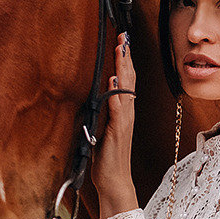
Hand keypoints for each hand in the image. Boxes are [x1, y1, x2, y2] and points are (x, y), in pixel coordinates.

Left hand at [92, 33, 139, 217]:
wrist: (114, 182)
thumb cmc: (105, 159)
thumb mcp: (98, 131)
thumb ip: (98, 113)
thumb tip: (91, 98)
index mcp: (121, 113)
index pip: (124, 81)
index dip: (123, 61)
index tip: (121, 41)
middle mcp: (125, 114)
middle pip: (128, 80)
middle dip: (126, 57)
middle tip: (124, 36)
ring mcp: (123, 122)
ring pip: (126, 89)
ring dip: (124, 69)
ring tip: (121, 49)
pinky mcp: (118, 133)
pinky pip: (118, 110)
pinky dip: (117, 95)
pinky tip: (115, 82)